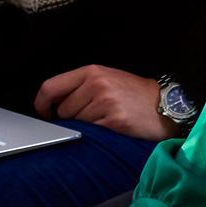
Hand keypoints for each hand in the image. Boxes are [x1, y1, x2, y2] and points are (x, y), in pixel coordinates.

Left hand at [34, 65, 175, 141]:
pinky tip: (110, 128)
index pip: (50, 87)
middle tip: (92, 115)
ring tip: (104, 119)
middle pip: (62, 110)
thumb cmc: (132, 94)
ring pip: (75, 123)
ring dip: (86, 127)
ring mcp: (106, 102)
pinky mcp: (114, 121)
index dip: (42, 103)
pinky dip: (97, 135)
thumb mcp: (105, 79)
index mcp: (92, 71)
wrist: (163, 105)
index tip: (44, 112)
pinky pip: (90, 133)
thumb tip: (51, 103)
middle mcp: (97, 84)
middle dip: (71, 117)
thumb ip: (79, 86)